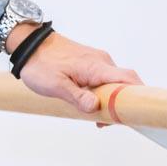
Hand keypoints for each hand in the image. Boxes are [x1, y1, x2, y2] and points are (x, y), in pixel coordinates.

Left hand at [13, 29, 141, 115]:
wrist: (29, 43)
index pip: (129, 79)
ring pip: (114, 83)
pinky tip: (90, 103)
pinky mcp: (90, 63)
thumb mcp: (55, 85)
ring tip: (94, 116)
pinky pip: (104, 79)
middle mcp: (101, 61)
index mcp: (96, 66)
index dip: (137, 96)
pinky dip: (103, 92)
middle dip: (120, 104)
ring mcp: (96, 61)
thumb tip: (96, 107)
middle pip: (125, 84)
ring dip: (110, 100)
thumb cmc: (40, 62)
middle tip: (105, 122)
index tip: (135, 113)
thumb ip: (77, 97)